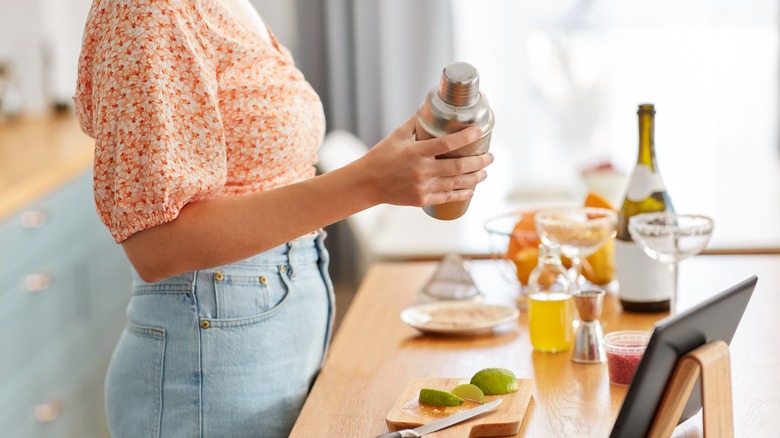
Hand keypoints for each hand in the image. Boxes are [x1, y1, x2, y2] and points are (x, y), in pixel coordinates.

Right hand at [357, 116, 493, 206]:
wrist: (366, 183)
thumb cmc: (381, 157)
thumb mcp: (397, 136)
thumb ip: (415, 124)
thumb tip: (430, 109)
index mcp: (416, 152)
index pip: (447, 144)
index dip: (466, 137)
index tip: (479, 132)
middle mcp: (421, 170)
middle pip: (458, 167)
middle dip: (479, 162)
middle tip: (490, 156)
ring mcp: (422, 187)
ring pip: (456, 183)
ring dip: (474, 178)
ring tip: (485, 172)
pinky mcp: (421, 199)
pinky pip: (447, 197)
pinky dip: (461, 194)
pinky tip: (471, 190)